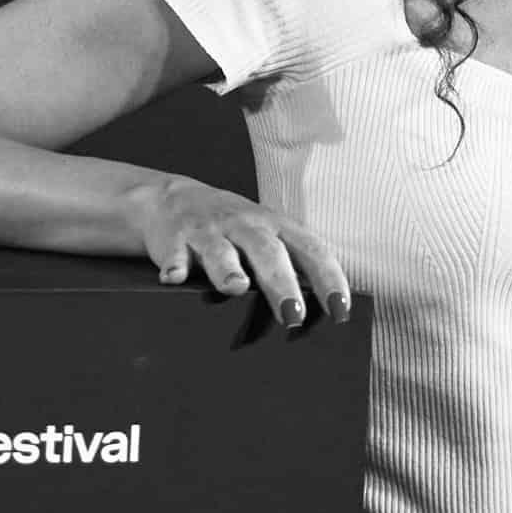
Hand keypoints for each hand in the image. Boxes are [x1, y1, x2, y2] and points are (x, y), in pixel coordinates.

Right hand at [131, 174, 351, 334]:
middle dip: (282, 283)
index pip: (310, 250)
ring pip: (220, 250)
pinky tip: (174, 278)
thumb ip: (289, 267)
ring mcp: (208, 230)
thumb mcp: (265, 237)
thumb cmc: (231, 229)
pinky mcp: (174, 237)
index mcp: (275, 227)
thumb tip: (319, 314)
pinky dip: (174, 265)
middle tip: (293, 315)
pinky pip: (173, 252)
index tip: (340, 310)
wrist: (171, 198)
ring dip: (229, 268)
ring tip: (237, 288)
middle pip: (268, 252)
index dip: (329, 279)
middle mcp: (245, 225)